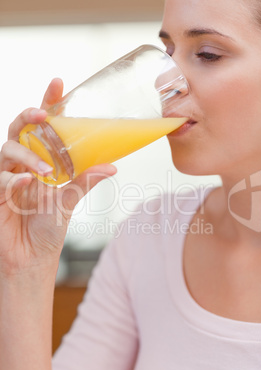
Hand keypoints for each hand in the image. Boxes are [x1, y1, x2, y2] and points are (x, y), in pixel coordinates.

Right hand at [0, 78, 116, 276]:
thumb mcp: (70, 199)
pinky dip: (12, 177)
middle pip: (19, 129)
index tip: (58, 84)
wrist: (32, 257)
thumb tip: (112, 166)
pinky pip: (0, 177)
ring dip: (26, 154)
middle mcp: (22, 165)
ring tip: (45, 169)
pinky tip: (27, 181)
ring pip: (7, 149)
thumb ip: (85, 180)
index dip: (47, 104)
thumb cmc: (48, 227)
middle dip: (28, 116)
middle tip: (43, 113)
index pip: (42, 127)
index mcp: (40, 162)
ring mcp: (7, 177)